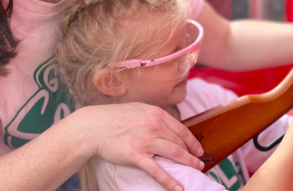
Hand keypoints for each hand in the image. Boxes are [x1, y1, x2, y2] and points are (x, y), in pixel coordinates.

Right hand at [75, 103, 203, 190]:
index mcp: (156, 114)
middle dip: (192, 154)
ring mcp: (146, 141)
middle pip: (180, 142)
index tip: (198, 149)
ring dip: (189, 163)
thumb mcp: (138, 110)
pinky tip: (179, 188)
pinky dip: (170, 181)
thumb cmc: (114, 118)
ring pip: (174, 154)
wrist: (93, 126)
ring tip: (197, 170)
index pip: (181, 129)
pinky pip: (157, 171)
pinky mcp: (136, 156)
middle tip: (200, 162)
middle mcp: (154, 126)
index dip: (192, 141)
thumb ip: (153, 117)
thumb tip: (166, 125)